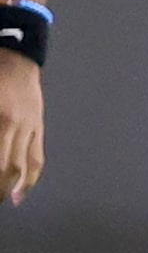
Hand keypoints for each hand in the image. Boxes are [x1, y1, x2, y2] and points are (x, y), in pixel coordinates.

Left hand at [0, 49, 43, 203]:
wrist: (15, 52)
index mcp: (1, 119)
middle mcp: (17, 127)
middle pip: (8, 167)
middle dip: (0, 188)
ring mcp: (31, 127)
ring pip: (25, 166)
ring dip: (14, 187)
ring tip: (7, 200)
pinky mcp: (38, 125)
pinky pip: (37, 156)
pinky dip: (31, 176)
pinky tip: (24, 188)